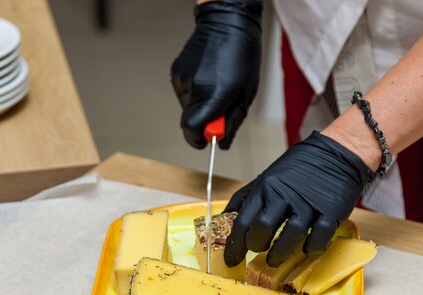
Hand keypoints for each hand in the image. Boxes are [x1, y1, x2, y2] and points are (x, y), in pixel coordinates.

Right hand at [170, 1, 261, 149]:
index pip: (193, 130)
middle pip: (189, 121)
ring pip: (187, 107)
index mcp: (214, 94)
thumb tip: (222, 142)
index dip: (198, 140)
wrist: (227, 22)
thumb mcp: (246, 94)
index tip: (207, 141)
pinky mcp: (176, 72)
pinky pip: (184, 93)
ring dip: (200, 106)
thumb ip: (233, 121)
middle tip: (220, 110)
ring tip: (216, 86)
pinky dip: (195, 93)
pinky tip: (207, 78)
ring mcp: (182, 79)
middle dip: (204, 122)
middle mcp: (194, 88)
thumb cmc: (242, 55)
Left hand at [224, 131, 373, 266]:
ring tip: (275, 258)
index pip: (243, 221)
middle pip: (263, 229)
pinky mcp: (330, 211)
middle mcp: (285, 195)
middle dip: (256, 246)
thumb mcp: (267, 177)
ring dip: (280, 253)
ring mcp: (309, 204)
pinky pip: (319, 237)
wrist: (335, 154)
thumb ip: (246, 198)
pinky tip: (306, 248)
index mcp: (266, 188)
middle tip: (258, 251)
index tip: (231, 259)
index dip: (234, 245)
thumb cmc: (299, 168)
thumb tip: (224, 218)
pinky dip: (311, 247)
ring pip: (290, 236)